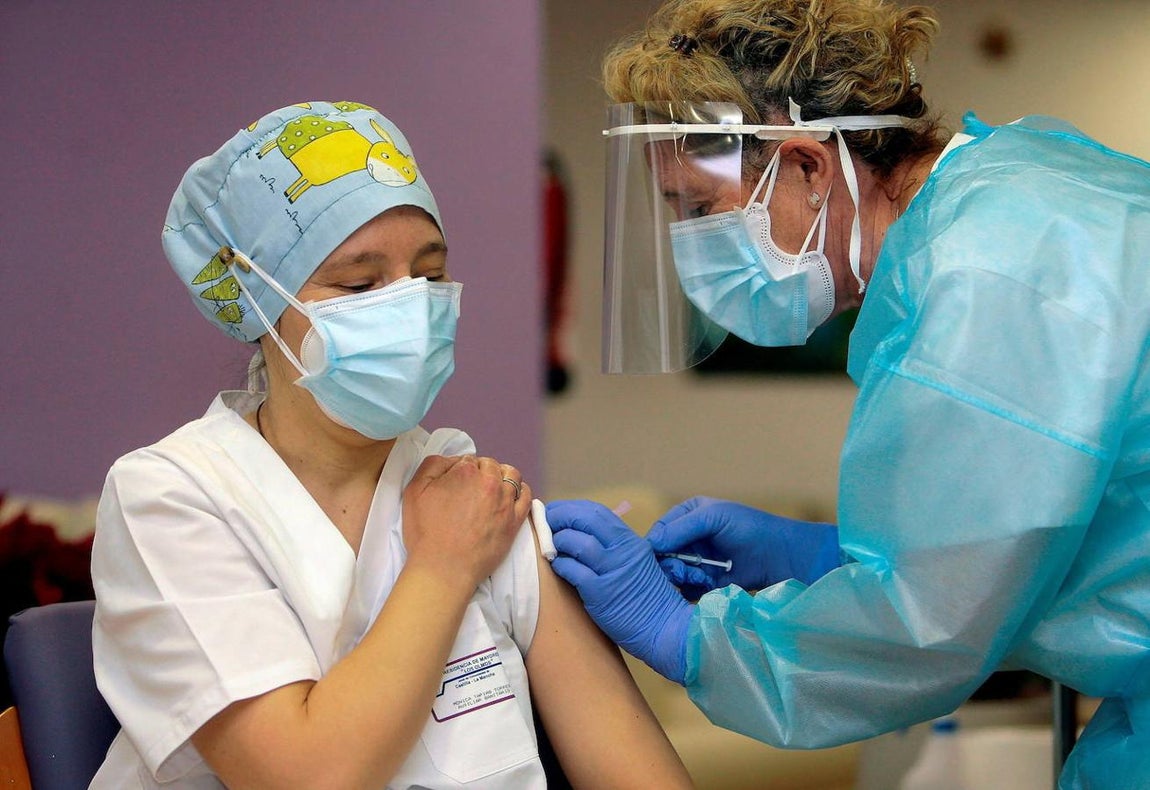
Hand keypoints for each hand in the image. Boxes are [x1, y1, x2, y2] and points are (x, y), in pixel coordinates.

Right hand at [403, 455, 531, 589]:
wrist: (444, 568)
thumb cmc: (426, 532)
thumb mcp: (415, 491)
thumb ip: (432, 465)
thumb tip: (452, 460)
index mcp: (465, 471)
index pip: (468, 459)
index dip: (461, 469)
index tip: (456, 483)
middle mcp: (489, 482)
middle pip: (490, 465)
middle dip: (481, 472)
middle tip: (470, 489)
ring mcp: (505, 501)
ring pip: (511, 475)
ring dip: (502, 476)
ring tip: (492, 488)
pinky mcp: (515, 520)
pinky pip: (526, 496)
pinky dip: (520, 490)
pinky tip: (511, 495)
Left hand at [547, 500, 692, 683]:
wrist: (663, 628)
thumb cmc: (647, 597)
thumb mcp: (636, 562)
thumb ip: (614, 547)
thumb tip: (581, 533)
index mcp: (631, 540)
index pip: (597, 512)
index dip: (572, 507)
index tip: (556, 510)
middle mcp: (623, 550)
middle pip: (585, 519)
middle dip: (560, 516)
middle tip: (545, 521)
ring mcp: (612, 570)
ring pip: (578, 542)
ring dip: (558, 540)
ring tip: (550, 546)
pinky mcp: (600, 593)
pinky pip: (573, 571)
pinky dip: (560, 564)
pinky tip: (557, 565)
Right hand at [646, 497, 840, 597]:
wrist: (781, 556)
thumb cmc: (750, 528)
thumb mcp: (713, 518)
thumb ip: (681, 528)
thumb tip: (650, 544)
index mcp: (687, 515)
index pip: (659, 532)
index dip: (656, 547)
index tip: (661, 559)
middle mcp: (689, 538)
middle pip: (663, 556)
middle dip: (673, 565)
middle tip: (688, 571)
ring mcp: (697, 561)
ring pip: (673, 575)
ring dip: (685, 577)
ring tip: (703, 577)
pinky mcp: (706, 582)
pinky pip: (687, 588)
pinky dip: (694, 589)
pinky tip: (709, 585)